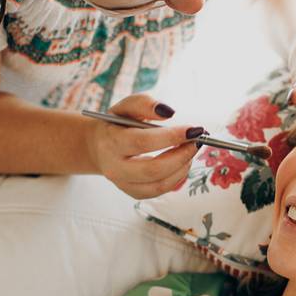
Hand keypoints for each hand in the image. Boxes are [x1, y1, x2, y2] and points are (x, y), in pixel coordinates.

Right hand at [85, 94, 204, 198]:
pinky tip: (182, 163)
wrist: (98, 146)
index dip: (171, 137)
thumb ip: (144, 103)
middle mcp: (115, 167)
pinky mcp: (134, 192)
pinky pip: (159, 191)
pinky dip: (177, 178)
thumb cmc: (117, 124)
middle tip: (197, 141)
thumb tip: (169, 112)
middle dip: (181, 155)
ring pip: (159, 184)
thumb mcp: (126, 106)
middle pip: (153, 169)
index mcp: (111, 142)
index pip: (143, 142)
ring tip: (190, 150)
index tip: (193, 129)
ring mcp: (124, 183)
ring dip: (182, 167)